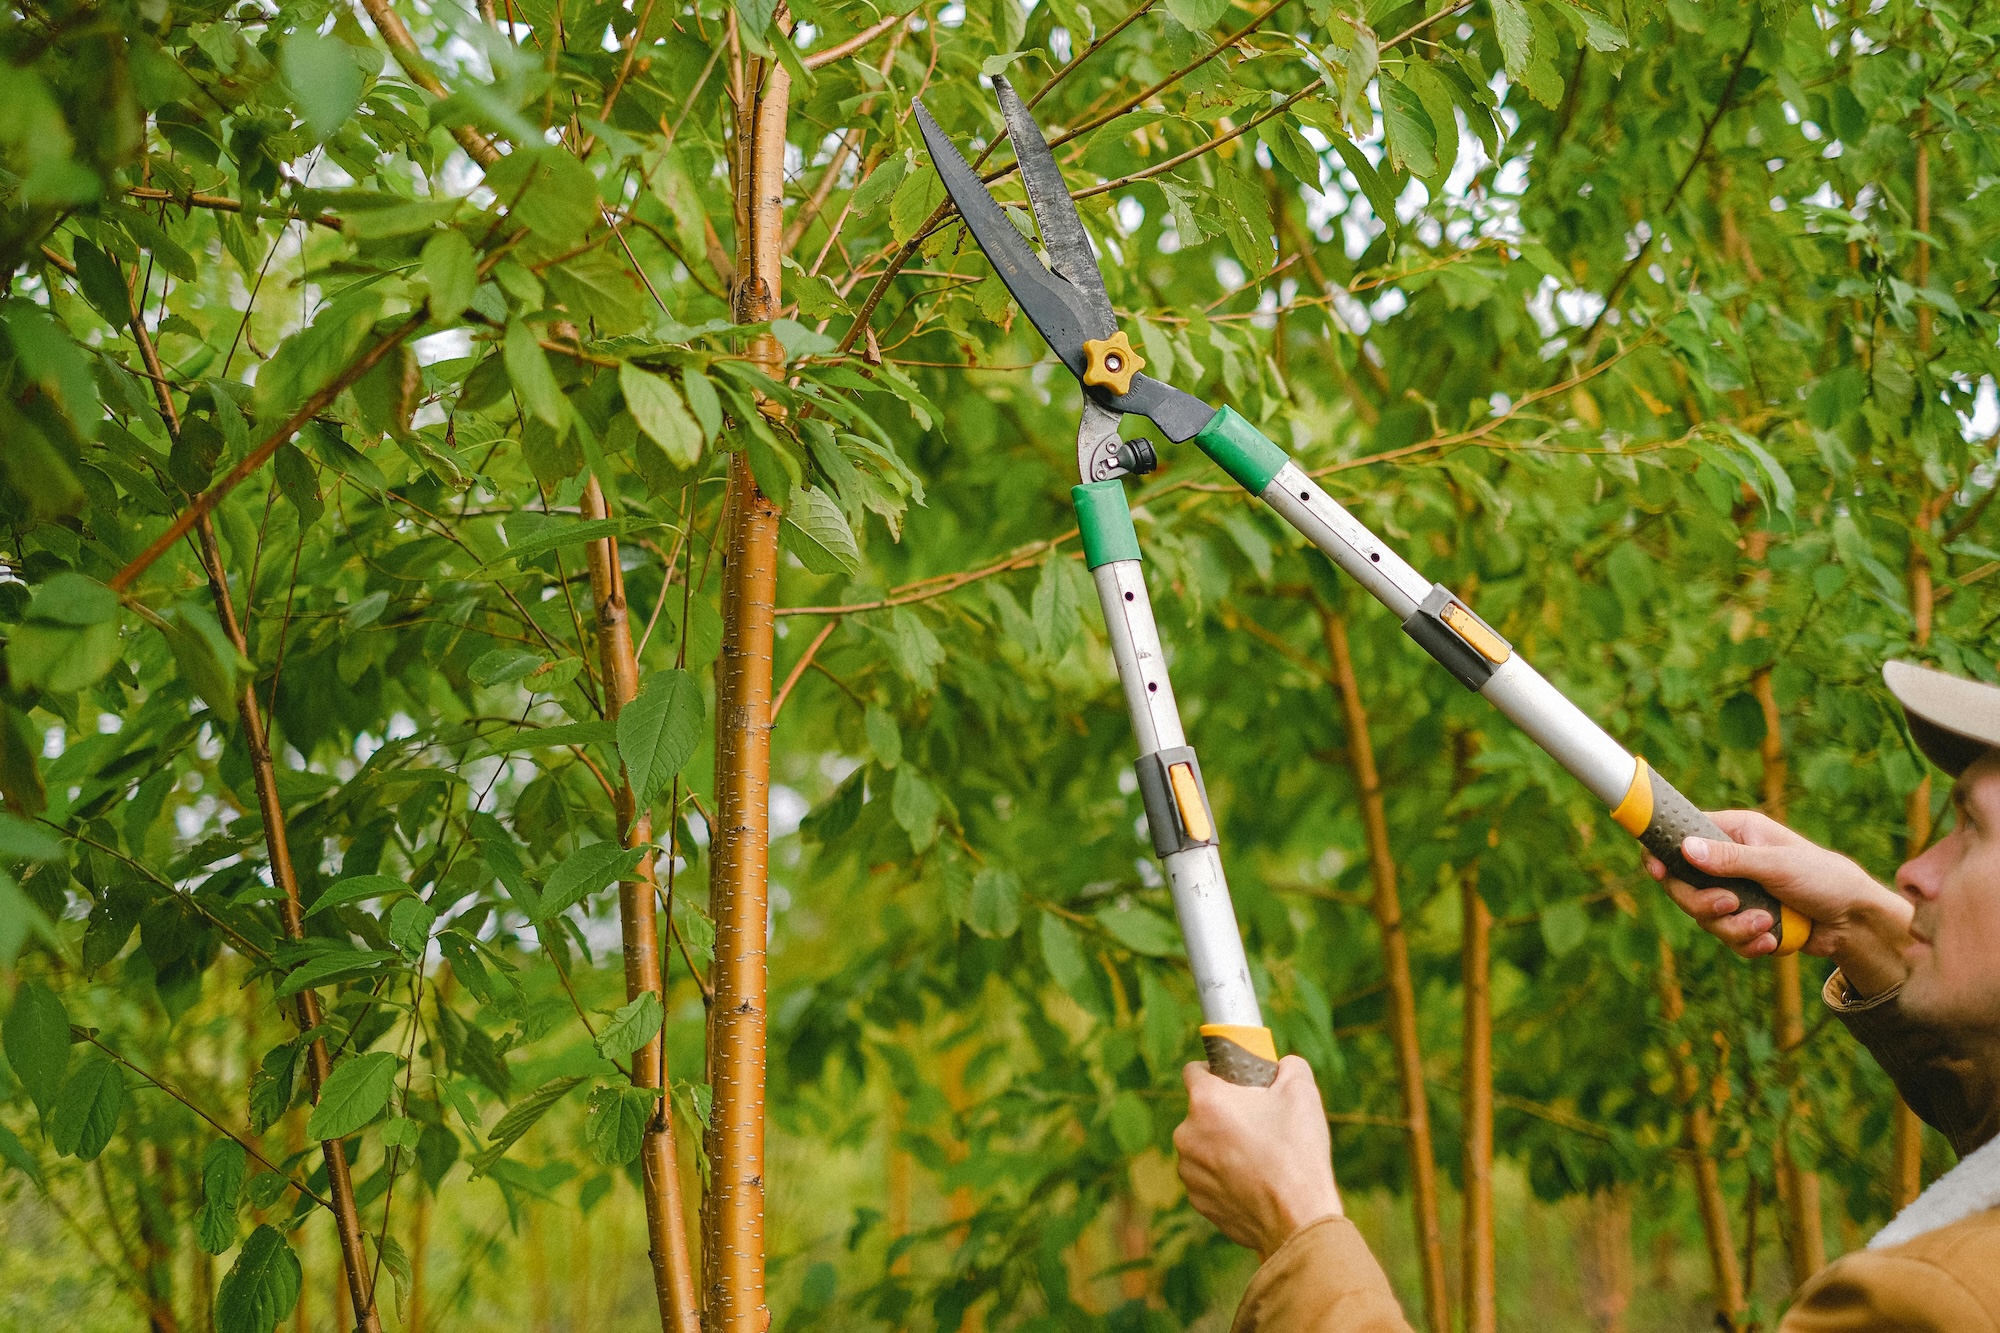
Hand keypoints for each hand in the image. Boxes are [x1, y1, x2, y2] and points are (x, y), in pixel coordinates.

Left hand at [1173, 1055, 1342, 1257]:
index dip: (1216, 1072)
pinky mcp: (1197, 1200)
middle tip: (1259, 1123)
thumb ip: (1287, 1066)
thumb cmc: (1297, 1153)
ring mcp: (1189, 1171)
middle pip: (1202, 1111)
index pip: (1194, 1070)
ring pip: (1203, 1146)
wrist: (1298, 1220)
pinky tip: (1254, 1183)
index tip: (1236, 1082)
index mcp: (1205, 1102)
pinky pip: (1208, 1177)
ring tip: (1260, 1157)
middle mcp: (1187, 1134)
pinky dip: (1225, 1177)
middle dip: (1225, 1113)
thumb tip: (1280, 1066)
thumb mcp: (1302, 1091)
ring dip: (1223, 1146)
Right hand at [1645, 809, 1911, 995]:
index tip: (1657, 871)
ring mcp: (1736, 893)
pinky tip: (1773, 940)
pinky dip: (1748, 943)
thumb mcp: (1777, 865)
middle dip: (1705, 903)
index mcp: (1735, 834)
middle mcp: (1730, 862)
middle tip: (1731, 905)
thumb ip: (1730, 860)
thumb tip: (1684, 848)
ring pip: (1704, 917)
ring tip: (1767, 925)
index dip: (1663, 853)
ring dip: (1734, 928)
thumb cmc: (1825, 879)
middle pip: (1684, 885)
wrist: (1856, 922)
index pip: (1682, 836)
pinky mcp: (1746, 922)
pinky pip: (1727, 938)